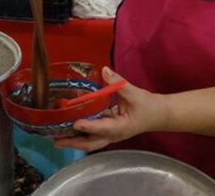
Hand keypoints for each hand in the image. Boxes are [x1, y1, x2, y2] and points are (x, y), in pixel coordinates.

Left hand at [54, 67, 169, 151]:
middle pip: (91, 144)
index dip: (89, 126)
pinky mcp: (108, 131)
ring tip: (57, 139)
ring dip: (74, 141)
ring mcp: (110, 135)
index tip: (75, 123)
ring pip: (90, 143)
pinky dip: (80, 135)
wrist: (158, 115)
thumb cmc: (148, 106)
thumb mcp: (134, 93)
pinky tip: (69, 129)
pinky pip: (92, 136)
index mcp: (121, 127)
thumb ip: (118, 83)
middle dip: (74, 143)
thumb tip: (104, 71)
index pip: (103, 128)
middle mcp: (114, 135)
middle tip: (56, 140)